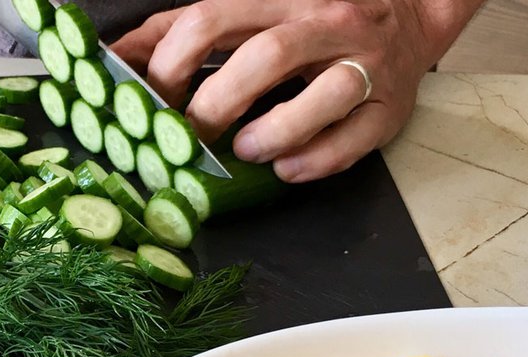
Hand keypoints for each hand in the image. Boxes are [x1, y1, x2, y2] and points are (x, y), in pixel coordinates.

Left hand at [113, 0, 480, 181]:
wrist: (411, 15)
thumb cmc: (311, 17)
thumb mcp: (250, 9)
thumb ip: (185, 28)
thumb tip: (116, 56)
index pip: (211, 18)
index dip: (170, 65)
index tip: (149, 103)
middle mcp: (325, 20)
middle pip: (265, 56)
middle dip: (217, 104)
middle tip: (192, 137)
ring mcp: (364, 63)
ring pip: (324, 96)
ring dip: (274, 132)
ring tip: (244, 151)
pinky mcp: (390, 106)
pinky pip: (356, 138)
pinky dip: (316, 160)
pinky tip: (286, 170)